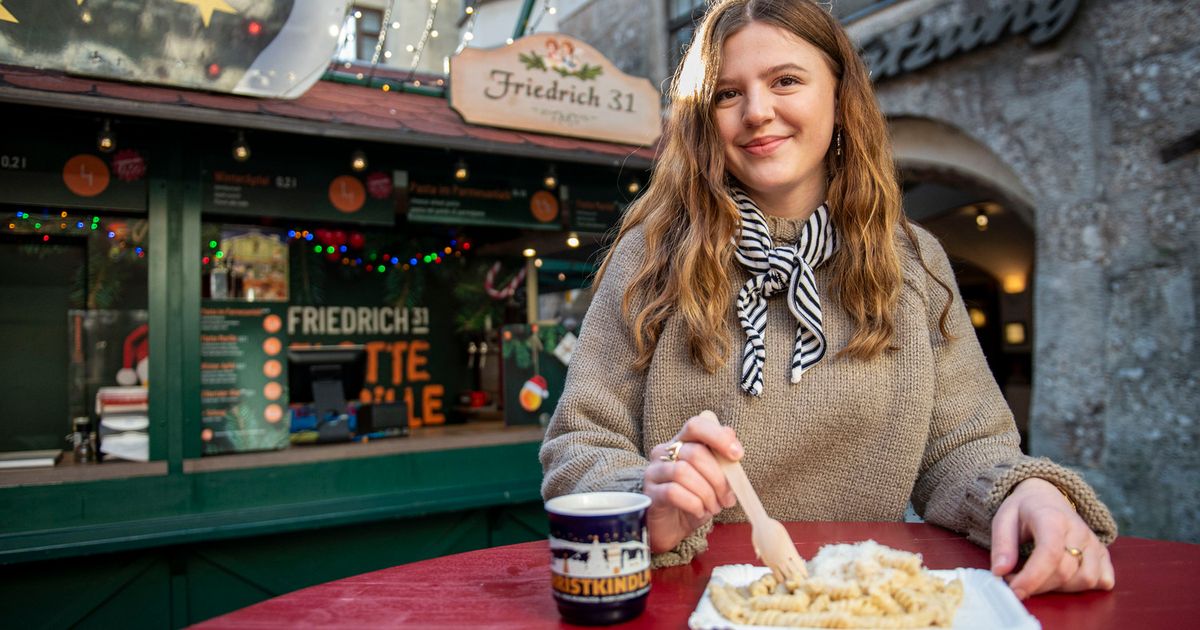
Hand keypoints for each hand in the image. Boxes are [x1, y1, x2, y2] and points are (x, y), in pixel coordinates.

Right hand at [643, 410, 742, 552]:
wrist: (671, 528)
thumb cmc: (694, 500)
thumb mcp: (712, 480)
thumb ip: (722, 462)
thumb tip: (734, 446)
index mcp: (681, 443)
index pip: (696, 425)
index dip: (718, 436)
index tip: (737, 455)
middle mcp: (664, 452)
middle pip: (695, 453)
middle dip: (718, 478)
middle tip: (728, 498)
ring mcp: (654, 471)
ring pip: (684, 472)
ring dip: (706, 493)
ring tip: (713, 507)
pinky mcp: (650, 493)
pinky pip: (673, 492)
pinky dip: (694, 504)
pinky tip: (699, 512)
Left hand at [990, 477, 1115, 598]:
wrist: (1046, 496)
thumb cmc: (1024, 509)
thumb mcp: (1003, 519)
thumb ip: (1002, 545)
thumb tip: (1000, 572)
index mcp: (1052, 518)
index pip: (1049, 553)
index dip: (1032, 578)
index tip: (1015, 591)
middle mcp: (1078, 530)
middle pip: (1065, 572)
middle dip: (1038, 585)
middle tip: (1016, 581)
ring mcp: (1093, 542)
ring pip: (1086, 579)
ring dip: (1060, 588)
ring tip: (1039, 578)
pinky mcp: (1102, 553)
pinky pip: (1102, 580)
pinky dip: (1083, 587)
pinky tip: (1064, 580)